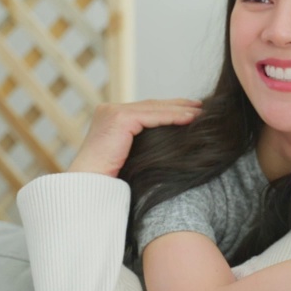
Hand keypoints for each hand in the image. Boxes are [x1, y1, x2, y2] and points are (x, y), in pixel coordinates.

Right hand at [66, 99, 201, 175]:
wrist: (90, 185)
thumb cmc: (109, 178)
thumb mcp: (128, 154)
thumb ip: (140, 142)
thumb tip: (166, 142)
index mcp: (110, 116)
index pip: (145, 109)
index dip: (168, 108)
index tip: (190, 111)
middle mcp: (109, 109)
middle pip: (151, 105)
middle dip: (177, 105)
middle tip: (200, 107)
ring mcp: (113, 111)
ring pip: (154, 108)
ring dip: (179, 110)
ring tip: (200, 113)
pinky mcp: (119, 118)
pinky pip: (152, 116)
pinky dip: (173, 117)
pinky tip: (190, 119)